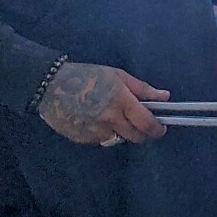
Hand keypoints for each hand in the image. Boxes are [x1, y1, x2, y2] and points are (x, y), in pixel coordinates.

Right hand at [34, 62, 169, 144]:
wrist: (51, 86)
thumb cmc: (87, 76)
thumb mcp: (118, 76)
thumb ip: (142, 89)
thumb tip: (165, 97)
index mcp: (121, 101)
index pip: (147, 123)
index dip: (157, 129)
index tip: (161, 128)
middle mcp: (110, 119)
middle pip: (135, 137)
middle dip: (143, 134)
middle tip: (142, 126)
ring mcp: (95, 131)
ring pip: (118, 139)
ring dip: (121, 132)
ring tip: (113, 117)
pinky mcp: (82, 139)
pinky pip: (100, 140)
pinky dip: (103, 133)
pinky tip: (95, 120)